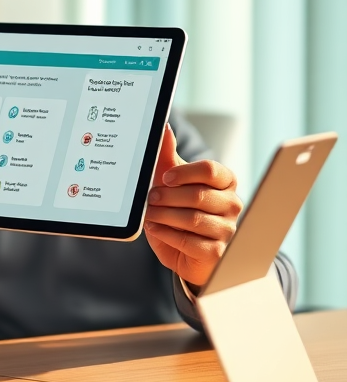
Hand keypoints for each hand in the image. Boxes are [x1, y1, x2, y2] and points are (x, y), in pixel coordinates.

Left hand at [143, 124, 242, 287]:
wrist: (186, 253)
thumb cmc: (181, 212)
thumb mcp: (172, 184)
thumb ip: (168, 158)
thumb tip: (163, 127)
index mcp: (225, 182)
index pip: (212, 170)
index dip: (185, 172)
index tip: (164, 177)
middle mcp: (232, 205)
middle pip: (199, 195)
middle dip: (169, 196)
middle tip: (150, 197)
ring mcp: (228, 230)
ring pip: (194, 219)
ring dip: (165, 215)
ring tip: (149, 213)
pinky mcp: (218, 253)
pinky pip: (190, 241)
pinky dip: (167, 234)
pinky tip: (155, 228)